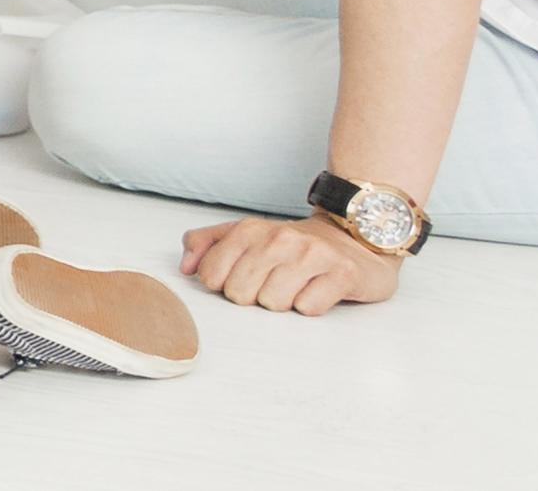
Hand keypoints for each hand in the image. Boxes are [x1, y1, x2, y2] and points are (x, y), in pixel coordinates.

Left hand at [182, 211, 402, 313]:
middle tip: (274, 282)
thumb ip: (206, 244)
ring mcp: (312, 254)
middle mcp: (280, 238)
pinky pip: (308, 308)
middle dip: (255, 296)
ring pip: (274, 303)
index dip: (225, 285)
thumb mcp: (244, 236)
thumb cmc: (292, 245)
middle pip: (241, 294)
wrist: (352, 238)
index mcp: (249, 229)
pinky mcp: (342, 273)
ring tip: (297, 285)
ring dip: (284, 302)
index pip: (212, 276)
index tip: (244, 277)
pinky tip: (317, 289)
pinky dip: (311, 306)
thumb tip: (185, 268)